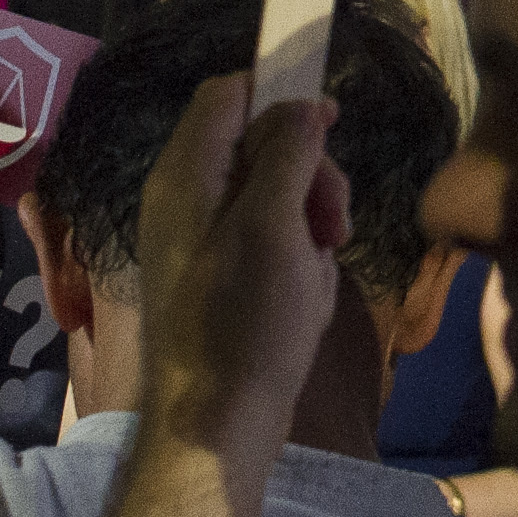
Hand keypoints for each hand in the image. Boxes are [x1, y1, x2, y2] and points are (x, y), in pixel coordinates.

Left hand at [132, 70, 347, 456]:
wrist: (220, 424)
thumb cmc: (246, 321)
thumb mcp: (276, 224)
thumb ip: (287, 152)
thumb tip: (302, 103)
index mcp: (185, 174)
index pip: (229, 93)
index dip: (281, 95)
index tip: (332, 122)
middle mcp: (186, 197)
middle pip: (261, 142)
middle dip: (308, 171)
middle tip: (332, 222)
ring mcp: (202, 238)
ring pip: (274, 190)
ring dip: (311, 216)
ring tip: (321, 265)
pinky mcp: (221, 275)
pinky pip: (272, 237)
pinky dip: (299, 254)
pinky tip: (307, 292)